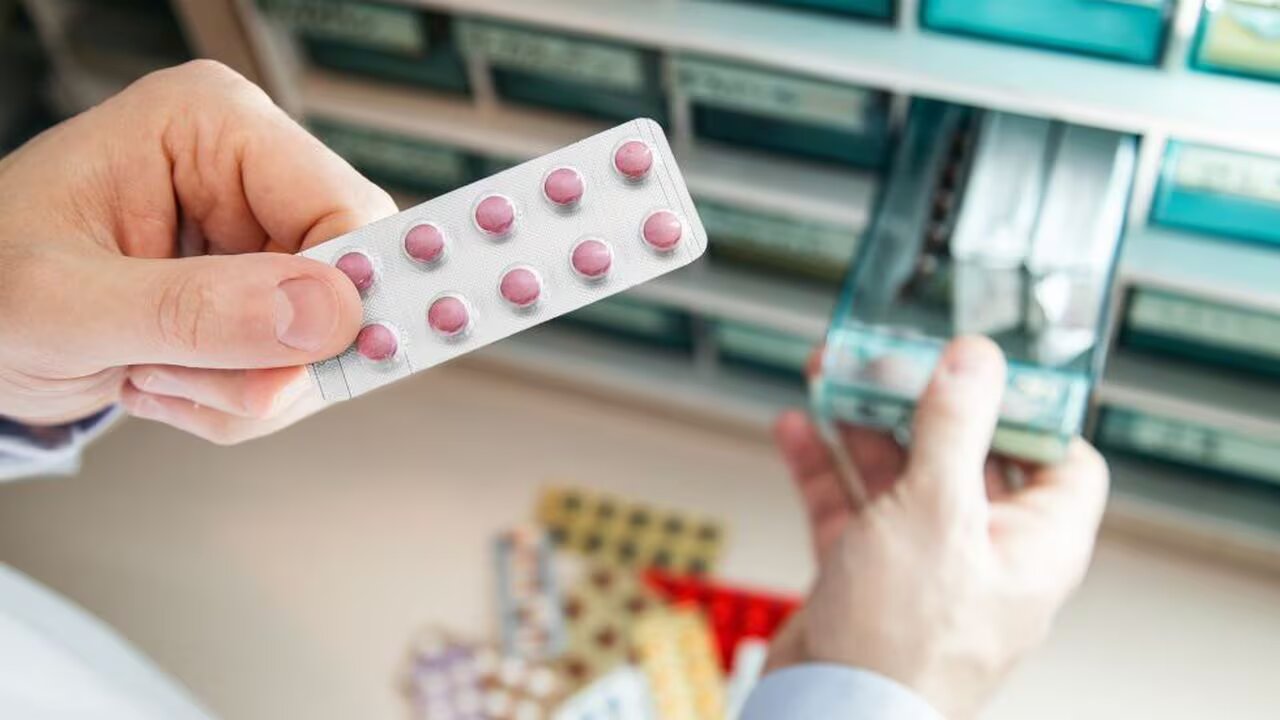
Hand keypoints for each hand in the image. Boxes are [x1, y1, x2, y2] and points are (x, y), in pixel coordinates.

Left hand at [0, 60, 396, 442]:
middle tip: (193, 378)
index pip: (343, 207)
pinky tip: (168, 379)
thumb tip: (324, 314)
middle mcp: (248, 172)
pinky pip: (298, 368)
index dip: (347, 295)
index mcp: (211, 126)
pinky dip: (238, 398)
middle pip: (349, 283)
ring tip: (154, 374)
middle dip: (279, 357)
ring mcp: (256, 235)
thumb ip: (195, 311)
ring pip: (328, 340)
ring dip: (246, 387)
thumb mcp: (65, 304)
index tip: (318, 362)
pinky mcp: (258, 291)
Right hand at [769, 337, 1109, 718]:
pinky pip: (850, 507)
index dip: (1028, 406)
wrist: (831, 716)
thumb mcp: (937, 512)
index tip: (985, 363)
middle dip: (924, 402)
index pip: (1059, 458)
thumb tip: (975, 361)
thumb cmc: (904, 645)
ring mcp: (922, 564)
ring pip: (900, 476)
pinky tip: (797, 431)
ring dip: (865, 424)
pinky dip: (824, 467)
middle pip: (966, 455)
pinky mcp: (867, 575)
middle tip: (892, 357)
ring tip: (835, 376)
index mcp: (1034, 544)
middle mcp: (984, 552)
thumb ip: (954, 428)